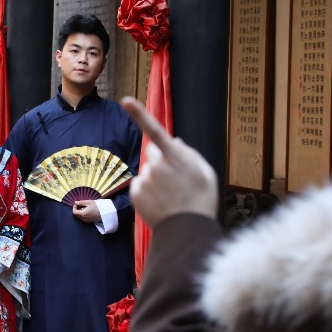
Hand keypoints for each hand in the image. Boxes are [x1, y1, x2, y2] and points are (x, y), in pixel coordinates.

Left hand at [72, 199, 101, 223]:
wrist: (105, 213)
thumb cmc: (97, 206)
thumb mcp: (89, 202)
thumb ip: (81, 202)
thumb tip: (75, 202)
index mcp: (83, 214)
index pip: (74, 212)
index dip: (74, 208)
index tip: (77, 204)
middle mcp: (84, 219)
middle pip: (76, 215)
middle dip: (77, 210)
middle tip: (80, 205)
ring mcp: (87, 221)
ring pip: (80, 217)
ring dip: (80, 212)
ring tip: (85, 208)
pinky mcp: (89, 222)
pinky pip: (83, 219)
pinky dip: (83, 215)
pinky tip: (88, 211)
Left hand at [120, 96, 218, 225]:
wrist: (187, 231)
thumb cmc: (202, 200)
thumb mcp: (205, 173)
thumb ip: (190, 154)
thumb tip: (176, 142)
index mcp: (175, 156)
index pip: (155, 131)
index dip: (140, 114)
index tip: (125, 101)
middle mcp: (157, 165)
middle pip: (153, 153)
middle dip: (161, 160)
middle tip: (176, 180)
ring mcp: (145, 179)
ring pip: (148, 171)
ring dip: (156, 178)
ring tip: (171, 195)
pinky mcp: (136, 193)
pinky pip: (140, 185)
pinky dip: (148, 191)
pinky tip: (161, 202)